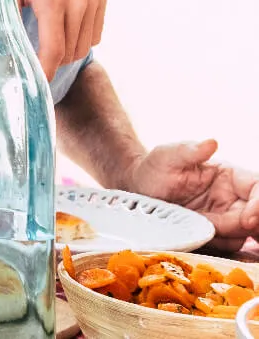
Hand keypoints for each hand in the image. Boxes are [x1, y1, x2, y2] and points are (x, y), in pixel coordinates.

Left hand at [13, 0, 105, 79]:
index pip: (54, 51)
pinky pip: (95, 31)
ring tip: (42, 45)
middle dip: (51, 62)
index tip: (34, 84)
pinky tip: (60, 30)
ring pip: (85, 44)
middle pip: (70, 51)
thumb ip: (2, 12)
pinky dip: (80, 37)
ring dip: (66, 51)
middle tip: (30, 63)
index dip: (45, 72)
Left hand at [124, 140, 258, 250]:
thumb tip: (211, 142)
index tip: (248, 220)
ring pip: (245, 232)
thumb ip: (189, 151)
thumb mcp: (167, 156)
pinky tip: (200, 236)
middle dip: (251, 225)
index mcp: (229, 176)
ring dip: (231, 235)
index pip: (258, 188)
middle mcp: (233, 196)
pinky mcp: (216, 232)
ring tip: (204, 229)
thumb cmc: (155, 168)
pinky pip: (230, 243)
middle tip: (223, 229)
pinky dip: (220, 244)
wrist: (138, 190)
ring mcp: (226, 216)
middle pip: (257, 214)